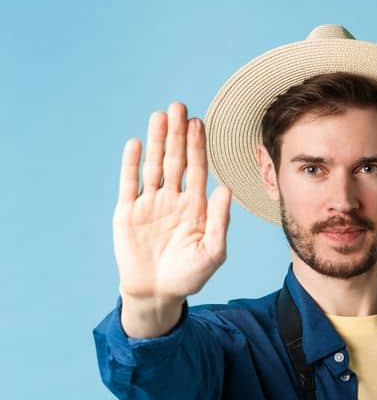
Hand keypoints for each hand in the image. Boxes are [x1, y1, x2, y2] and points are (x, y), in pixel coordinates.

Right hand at [114, 101, 231, 304]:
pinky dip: (131, 164)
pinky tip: (135, 144)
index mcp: (196, 207)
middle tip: (179, 106)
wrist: (157, 293)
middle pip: (175, 160)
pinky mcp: (127, 212)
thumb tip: (225, 189)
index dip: (198, 147)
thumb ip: (220, 221)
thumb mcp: (213, 251)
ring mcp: (149, 204)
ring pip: (153, 166)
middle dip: (177, 135)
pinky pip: (129, 184)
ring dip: (155, 141)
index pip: (198, 170)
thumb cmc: (190, 275)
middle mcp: (173, 200)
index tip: (199, 123)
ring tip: (159, 116)